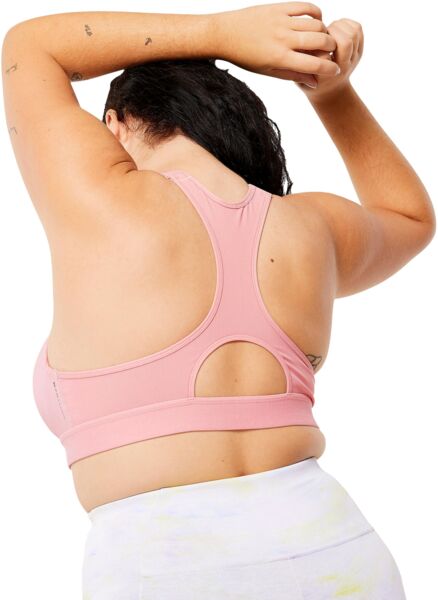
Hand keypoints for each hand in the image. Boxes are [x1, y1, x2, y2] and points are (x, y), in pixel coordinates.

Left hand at [212, 2, 339, 86]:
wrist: (224, 34)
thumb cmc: (246, 58)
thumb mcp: (268, 71)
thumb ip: (293, 76)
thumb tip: (315, 82)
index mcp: (280, 59)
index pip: (313, 65)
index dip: (329, 69)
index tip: (335, 71)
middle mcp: (283, 39)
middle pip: (320, 41)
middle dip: (331, 48)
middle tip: (331, 51)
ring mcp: (281, 21)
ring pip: (316, 24)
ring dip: (325, 31)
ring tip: (322, 38)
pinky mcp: (279, 7)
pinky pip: (306, 7)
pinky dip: (316, 14)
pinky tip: (316, 21)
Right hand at [295, 18, 363, 100]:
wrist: (330, 89)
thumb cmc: (310, 81)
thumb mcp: (300, 78)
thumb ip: (300, 64)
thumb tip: (304, 46)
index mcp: (329, 75)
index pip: (325, 55)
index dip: (316, 45)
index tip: (310, 44)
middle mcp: (345, 67)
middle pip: (346, 42)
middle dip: (331, 31)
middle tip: (321, 33)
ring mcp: (354, 58)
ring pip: (353, 32)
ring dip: (339, 26)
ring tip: (328, 31)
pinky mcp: (359, 48)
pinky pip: (357, 28)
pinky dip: (345, 23)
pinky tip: (335, 28)